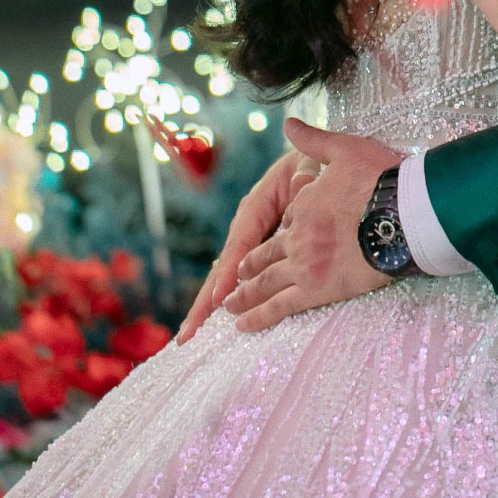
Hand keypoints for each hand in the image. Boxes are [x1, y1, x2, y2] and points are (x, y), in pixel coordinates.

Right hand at [176, 147, 317, 342]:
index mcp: (257, 205)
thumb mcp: (310, 164)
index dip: (230, 271)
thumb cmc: (310, 166)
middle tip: (187, 334)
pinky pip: (240, 276)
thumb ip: (306, 176)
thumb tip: (303, 186)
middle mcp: (246, 226)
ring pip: (225, 275)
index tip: (219, 299)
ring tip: (190, 335)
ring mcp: (249, 239)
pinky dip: (225, 296)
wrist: (311, 163)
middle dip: (204, 301)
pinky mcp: (257, 249)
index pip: (241, 242)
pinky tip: (214, 319)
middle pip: (222, 267)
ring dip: (207, 305)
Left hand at [220, 119, 402, 332]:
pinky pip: (280, 306)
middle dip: (246, 269)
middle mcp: (297, 236)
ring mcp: (303, 265)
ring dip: (244, 296)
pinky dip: (258, 317)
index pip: (288, 218)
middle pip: (264, 256)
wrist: (404, 214)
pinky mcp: (316, 290)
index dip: (287, 226)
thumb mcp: (345, 148)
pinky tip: (242, 325)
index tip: (283, 234)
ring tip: (229, 306)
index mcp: (303, 203)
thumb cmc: (380, 179)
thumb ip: (313, 139)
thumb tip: (289, 122)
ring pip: (265, 284)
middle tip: (232, 282)